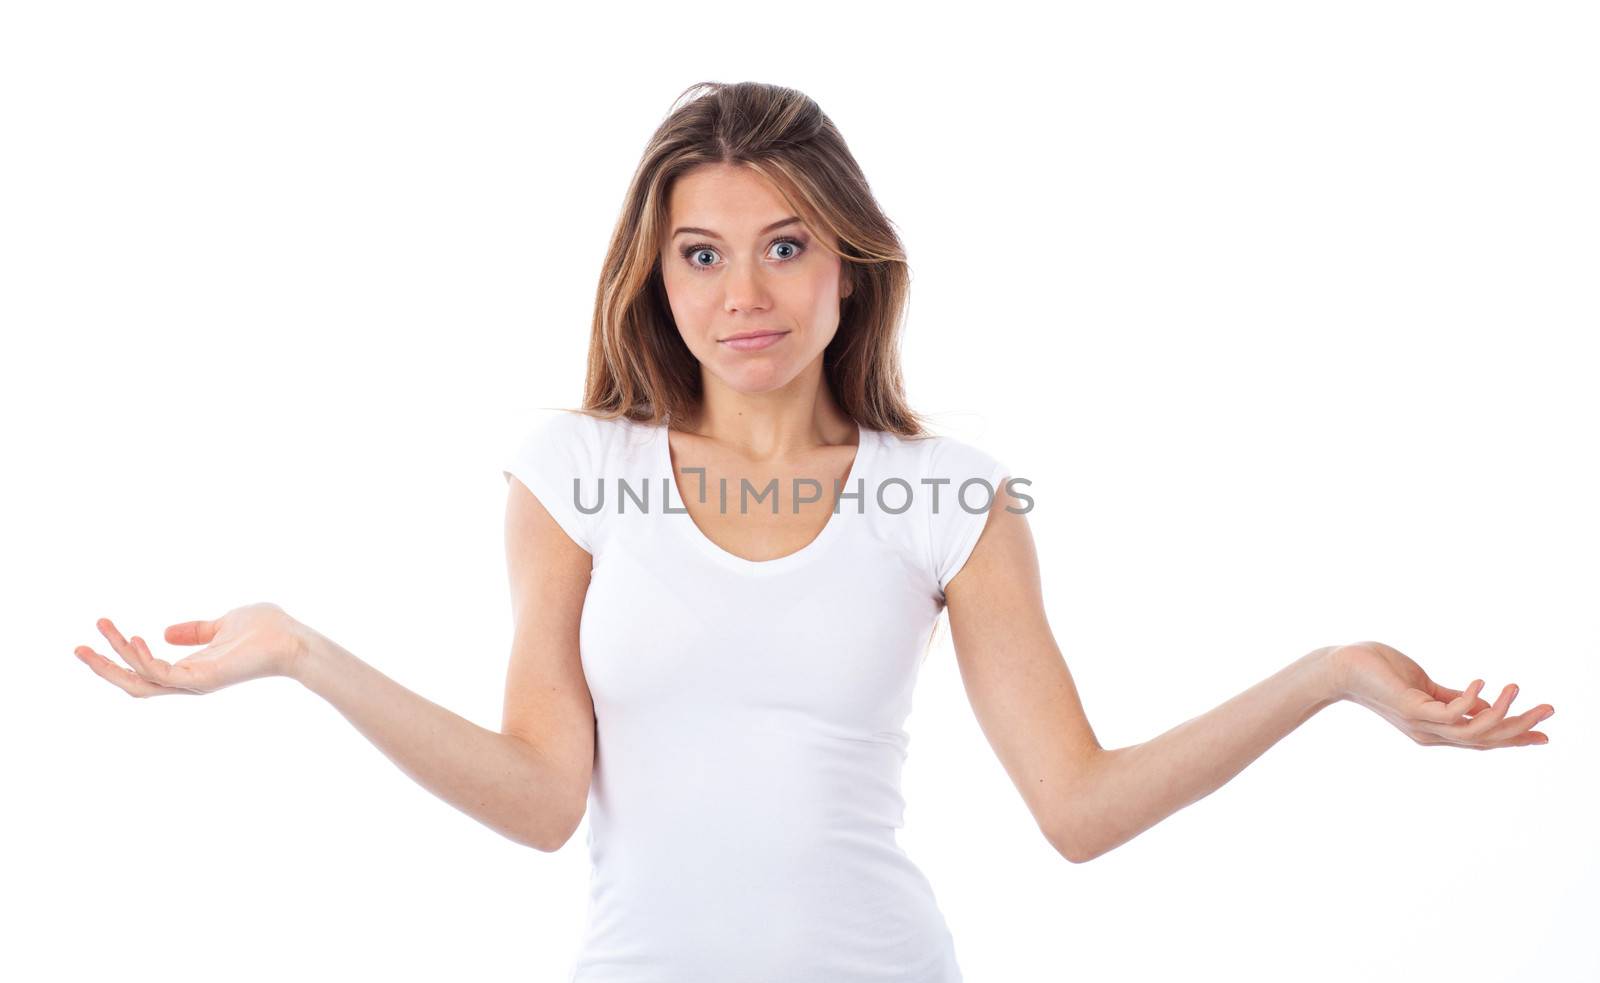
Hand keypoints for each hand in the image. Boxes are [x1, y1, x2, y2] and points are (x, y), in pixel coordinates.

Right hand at [73, 602, 312, 696]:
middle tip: (77, 647)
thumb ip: (195, 630)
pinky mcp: (205, 680)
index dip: (117, 657)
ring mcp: (196, 683)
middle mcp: (188, 681)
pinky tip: (137, 639)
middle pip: (133, 684)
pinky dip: (146, 660)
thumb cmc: (266, 630)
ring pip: (142, 680)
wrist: (293, 639)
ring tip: (103, 628)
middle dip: (103, 667)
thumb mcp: (222, 623)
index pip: (143, 671)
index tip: (97, 633)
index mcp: (190, 669)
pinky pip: (165, 675)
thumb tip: (166, 632)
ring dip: (117, 656)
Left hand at [1329, 641, 1553, 748]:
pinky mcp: (1410, 708)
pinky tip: (1482, 683)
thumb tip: (1486, 703)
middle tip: (1549, 709)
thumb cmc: (1381, 673)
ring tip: (1519, 689)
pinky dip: (1471, 701)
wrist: (1341, 667)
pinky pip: (1449, 713)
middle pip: (1485, 741)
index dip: (1514, 738)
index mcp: (1437, 729)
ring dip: (1502, 714)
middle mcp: (1431, 734)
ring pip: (1472, 732)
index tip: (1545, 734)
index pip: (1483, 740)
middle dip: (1520, 728)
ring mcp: (1421, 723)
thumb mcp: (1426, 688)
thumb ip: (1454, 698)